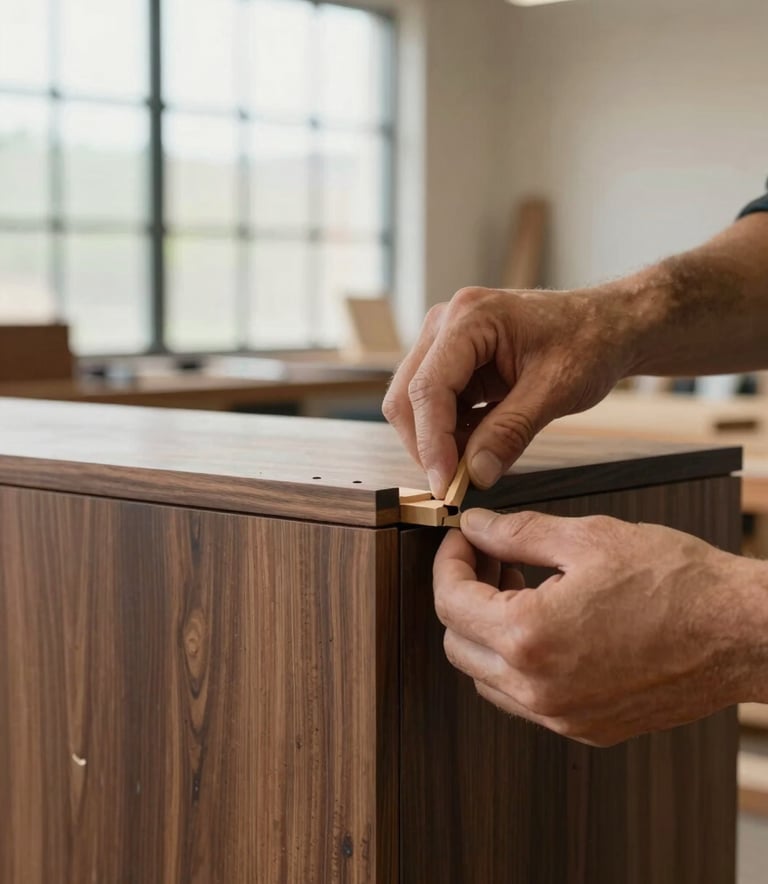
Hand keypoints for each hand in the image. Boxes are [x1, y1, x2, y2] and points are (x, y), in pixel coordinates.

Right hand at [383, 286, 632, 497]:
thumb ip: (511, 432)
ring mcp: (445, 341)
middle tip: (456, 484)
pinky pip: (436, 406)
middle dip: (427, 444)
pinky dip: (451, 434)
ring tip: (477, 464)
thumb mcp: (556, 391)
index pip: (429, 388)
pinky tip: (480, 446)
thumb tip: (475, 475)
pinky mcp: (453, 361)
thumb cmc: (589, 341)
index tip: (445, 484)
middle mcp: (447, 323)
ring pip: (415, 404)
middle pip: (408, 395)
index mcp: (470, 317)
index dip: (432, 442)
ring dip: (438, 441)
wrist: (607, 325)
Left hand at [433, 508, 766, 745]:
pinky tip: (546, 624)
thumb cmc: (676, 583)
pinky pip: (525, 699)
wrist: (742, 633)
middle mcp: (538, 688)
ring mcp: (562, 716)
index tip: (463, 541)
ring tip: (519, 587)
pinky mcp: (587, 728)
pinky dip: (517, 662)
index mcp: (530, 637)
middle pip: (457, 644)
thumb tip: (475, 528)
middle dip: (462, 596)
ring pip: (486, 677)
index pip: (450, 602)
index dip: (449, 562)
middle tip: (491, 560)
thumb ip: (517, 533)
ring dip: (486, 631)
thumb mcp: (588, 539)